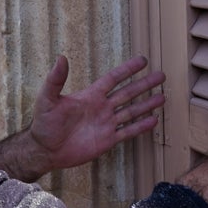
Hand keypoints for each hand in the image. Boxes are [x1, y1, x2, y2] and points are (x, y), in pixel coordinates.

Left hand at [24, 55, 164, 175]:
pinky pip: (128, 132)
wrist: (45, 150)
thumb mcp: (47, 99)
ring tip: (163, 97)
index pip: (113, 79)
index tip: (142, 61)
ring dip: (147, 104)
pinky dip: (141, 126)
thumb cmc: (44, 124)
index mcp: (90, 95)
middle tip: (161, 76)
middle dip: (144, 84)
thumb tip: (60, 58)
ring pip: (131, 111)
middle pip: (128, 93)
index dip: (127, 70)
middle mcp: (101, 107)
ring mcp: (106, 124)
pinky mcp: (107, 140)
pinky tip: (153, 120)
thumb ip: (55, 80)